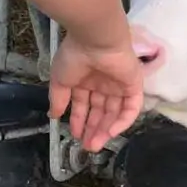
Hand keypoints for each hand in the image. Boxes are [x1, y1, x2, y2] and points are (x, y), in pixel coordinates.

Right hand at [48, 33, 143, 152]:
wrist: (95, 39)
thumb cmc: (75, 56)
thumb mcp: (60, 80)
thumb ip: (58, 99)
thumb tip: (53, 116)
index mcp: (86, 79)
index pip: (84, 104)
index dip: (80, 120)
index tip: (74, 135)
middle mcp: (103, 82)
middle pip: (101, 111)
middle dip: (93, 129)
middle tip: (87, 147)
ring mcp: (119, 84)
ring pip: (114, 112)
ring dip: (105, 129)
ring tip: (94, 145)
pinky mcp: (134, 85)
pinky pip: (131, 107)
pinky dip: (122, 121)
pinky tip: (110, 132)